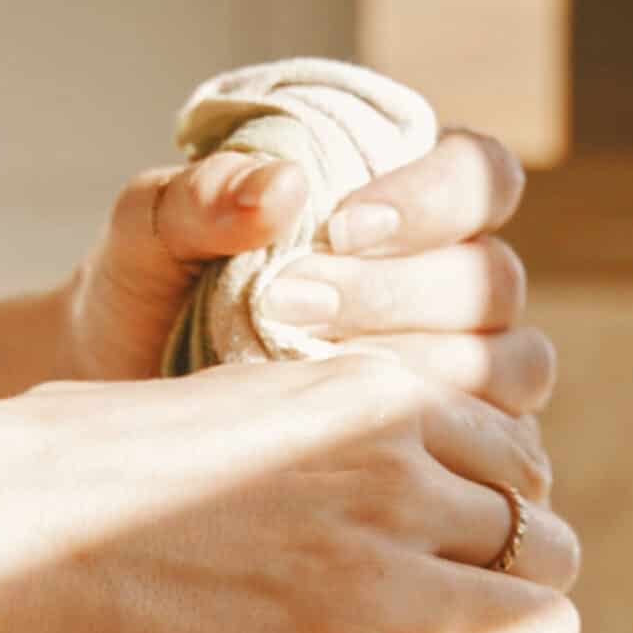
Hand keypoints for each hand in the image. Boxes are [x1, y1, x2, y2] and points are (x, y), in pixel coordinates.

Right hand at [0, 349, 579, 632]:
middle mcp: (399, 481)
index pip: (510, 455)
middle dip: (525, 589)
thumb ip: (286, 431)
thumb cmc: (64, 465)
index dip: (506, 513)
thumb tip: (277, 480)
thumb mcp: (212, 400)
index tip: (473, 554)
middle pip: (541, 543)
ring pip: (540, 629)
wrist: (3, 535)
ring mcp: (380, 582)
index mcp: (369, 398)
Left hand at [58, 128, 555, 453]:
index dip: (435, 197)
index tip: (342, 225)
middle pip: (491, 279)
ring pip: (511, 365)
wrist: (120, 406)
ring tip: (312, 378)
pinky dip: (436, 448)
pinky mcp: (462, 456)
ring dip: (425, 373)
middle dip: (396, 294)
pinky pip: (493, 453)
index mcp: (409, 206)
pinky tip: (349, 446)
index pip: (481, 176)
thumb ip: (201, 197)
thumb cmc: (146, 303)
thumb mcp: (150, 237)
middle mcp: (455, 286)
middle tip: (289, 305)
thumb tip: (284, 186)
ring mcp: (468, 374)